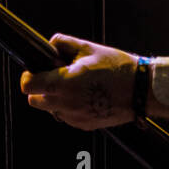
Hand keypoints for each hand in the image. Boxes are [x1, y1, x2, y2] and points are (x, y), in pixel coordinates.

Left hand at [19, 34, 138, 129]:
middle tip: (57, 77)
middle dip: (40, 88)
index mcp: (63, 83)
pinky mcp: (83, 125)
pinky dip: (70, 107)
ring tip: (77, 85)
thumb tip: (50, 45)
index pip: (28, 85)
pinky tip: (88, 95)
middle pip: (35, 100)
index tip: (35, 70)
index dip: (28, 76)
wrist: (140, 91)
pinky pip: (67, 116)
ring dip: (56, 98)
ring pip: (51, 109)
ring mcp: (74, 117)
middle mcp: (65, 104)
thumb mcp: (89, 49)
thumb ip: (64, 43)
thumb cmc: (117, 68)